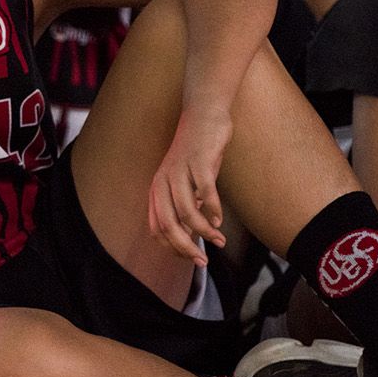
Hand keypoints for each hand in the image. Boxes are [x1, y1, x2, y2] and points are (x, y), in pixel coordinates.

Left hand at [148, 104, 230, 264]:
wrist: (204, 115)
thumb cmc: (197, 152)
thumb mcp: (186, 181)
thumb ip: (187, 204)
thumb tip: (195, 231)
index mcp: (157, 189)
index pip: (157, 228)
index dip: (172, 248)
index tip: (190, 258)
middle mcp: (163, 181)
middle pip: (170, 225)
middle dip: (186, 248)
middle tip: (203, 261)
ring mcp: (179, 171)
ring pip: (187, 212)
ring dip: (204, 231)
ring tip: (218, 240)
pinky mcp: (198, 161)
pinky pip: (205, 192)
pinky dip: (214, 210)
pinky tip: (220, 218)